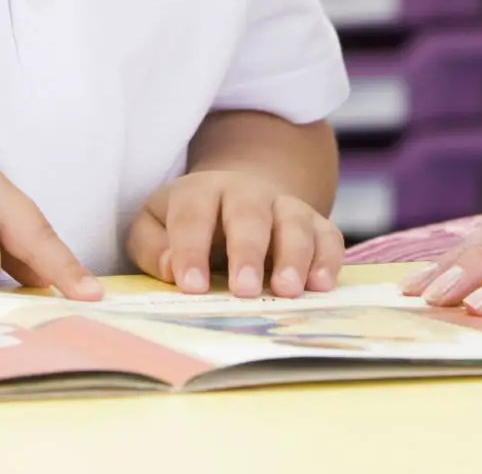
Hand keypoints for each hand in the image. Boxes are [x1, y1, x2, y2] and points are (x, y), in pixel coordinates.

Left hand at [131, 170, 342, 298]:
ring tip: (288, 290)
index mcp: (202, 191)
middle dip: (248, 252)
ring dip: (294, 255)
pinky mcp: (315, 224)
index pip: (193, 215)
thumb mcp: (156, 224)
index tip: (192, 286)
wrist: (241, 194)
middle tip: (245, 290)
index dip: (191, 249)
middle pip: (249, 214)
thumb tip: (172, 268)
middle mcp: (247, 193)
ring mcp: (285, 206)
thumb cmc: (192, 223)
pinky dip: (328, 259)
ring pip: (295, 222)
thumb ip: (152, 245)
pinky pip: (328, 235)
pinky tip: (322, 285)